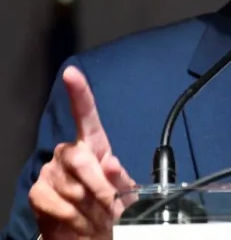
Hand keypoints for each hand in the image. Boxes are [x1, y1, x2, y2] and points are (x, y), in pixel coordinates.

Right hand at [28, 66, 135, 238]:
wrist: (91, 234)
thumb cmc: (111, 208)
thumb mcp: (126, 192)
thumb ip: (121, 179)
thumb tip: (110, 163)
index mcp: (94, 146)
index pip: (86, 115)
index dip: (79, 94)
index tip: (72, 73)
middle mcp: (69, 153)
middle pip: (80, 159)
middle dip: (100, 186)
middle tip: (112, 208)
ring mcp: (51, 172)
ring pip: (72, 188)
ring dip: (92, 210)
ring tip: (101, 219)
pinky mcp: (38, 193)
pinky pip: (58, 205)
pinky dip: (76, 220)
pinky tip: (83, 225)